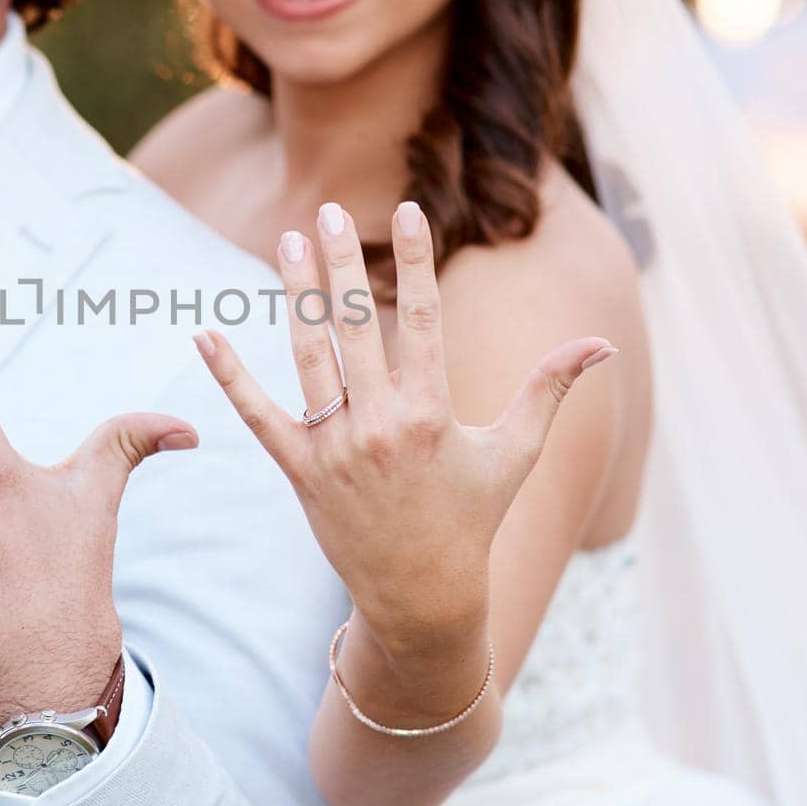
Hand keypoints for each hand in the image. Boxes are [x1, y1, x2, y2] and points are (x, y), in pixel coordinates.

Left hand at [194, 200, 616, 663]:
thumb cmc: (473, 518)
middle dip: (340, 263)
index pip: (421, 319)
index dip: (414, 261)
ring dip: (296, 295)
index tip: (405, 209)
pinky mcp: (299, 470)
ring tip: (289, 241)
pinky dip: (229, 375)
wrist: (421, 596)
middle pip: (354, 326)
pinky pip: (257, 414)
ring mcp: (335, 448)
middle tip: (327, 210)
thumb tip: (602, 345)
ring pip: (308, 355)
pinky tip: (204, 334)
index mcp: (432, 413)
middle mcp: (380, 424)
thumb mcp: (514, 454)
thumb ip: (549, 391)